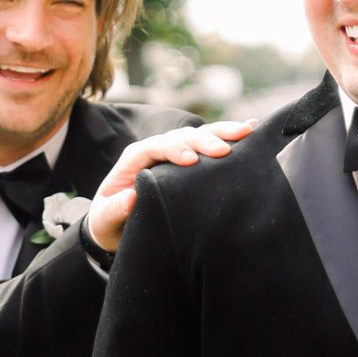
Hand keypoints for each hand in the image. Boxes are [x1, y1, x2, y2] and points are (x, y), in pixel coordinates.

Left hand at [89, 120, 254, 249]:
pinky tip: (253, 130)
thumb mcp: (105, 219)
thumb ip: (115, 209)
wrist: (118, 226)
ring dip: (223, 132)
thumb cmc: (109, 222)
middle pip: (182, 136)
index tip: (192, 161)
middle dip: (204, 140)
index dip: (174, 149)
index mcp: (135, 159)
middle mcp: (157, 150)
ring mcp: (176, 153)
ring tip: (247, 132)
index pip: (155, 146)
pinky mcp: (192, 162)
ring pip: (200, 135)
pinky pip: (211, 145)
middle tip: (224, 150)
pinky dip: (230, 137)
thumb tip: (132, 198)